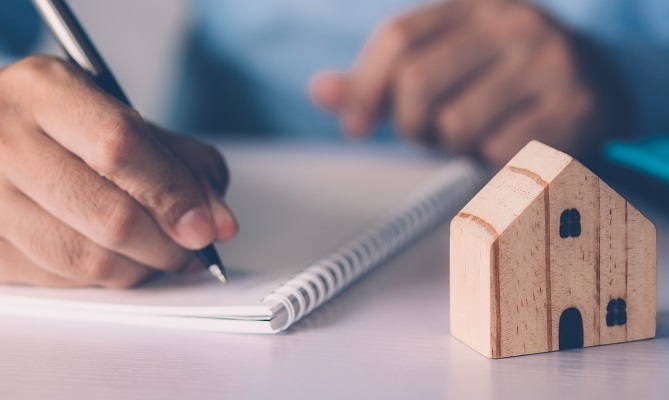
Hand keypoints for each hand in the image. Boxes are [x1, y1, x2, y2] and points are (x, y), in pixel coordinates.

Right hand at [0, 56, 237, 287]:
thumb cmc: (65, 127)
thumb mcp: (122, 118)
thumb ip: (182, 163)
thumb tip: (219, 225)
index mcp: (45, 91)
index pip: (119, 147)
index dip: (172, 194)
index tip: (206, 227)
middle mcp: (4, 140)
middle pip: (110, 216)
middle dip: (168, 246)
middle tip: (191, 249)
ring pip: (87, 260)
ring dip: (141, 268)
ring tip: (155, 252)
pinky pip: (61, 282)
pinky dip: (104, 277)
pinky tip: (113, 257)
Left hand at [311, 0, 636, 165]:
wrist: (591, 85)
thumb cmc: (500, 77)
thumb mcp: (442, 62)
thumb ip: (380, 79)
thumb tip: (319, 92)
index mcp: (470, 4)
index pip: (395, 39)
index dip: (363, 88)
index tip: (356, 126)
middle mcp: (510, 23)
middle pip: (417, 82)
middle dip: (409, 124)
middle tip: (426, 131)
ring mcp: (545, 62)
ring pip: (454, 124)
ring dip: (450, 144)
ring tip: (471, 133)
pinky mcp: (570, 106)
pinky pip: (495, 151)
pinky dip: (488, 159)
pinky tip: (504, 141)